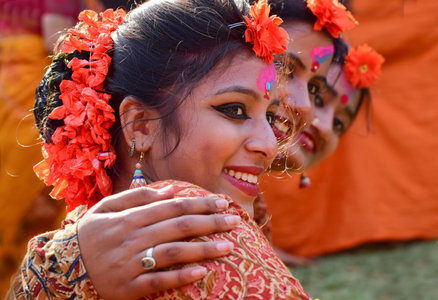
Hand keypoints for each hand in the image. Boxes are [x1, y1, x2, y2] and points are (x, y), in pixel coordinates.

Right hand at [78, 185, 239, 299]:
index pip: (172, 207)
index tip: (222, 203)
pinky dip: (181, 277)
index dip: (200, 204)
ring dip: (203, 249)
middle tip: (235, 220)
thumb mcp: (106, 208)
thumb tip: (170, 190)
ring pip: (173, 253)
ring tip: (228, 246)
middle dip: (210, 222)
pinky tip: (202, 272)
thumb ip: (136, 197)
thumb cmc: (90, 234)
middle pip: (179, 227)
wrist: (62, 268)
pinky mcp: (129, 287)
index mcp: (129, 217)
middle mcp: (132, 238)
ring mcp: (131, 264)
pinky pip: (159, 281)